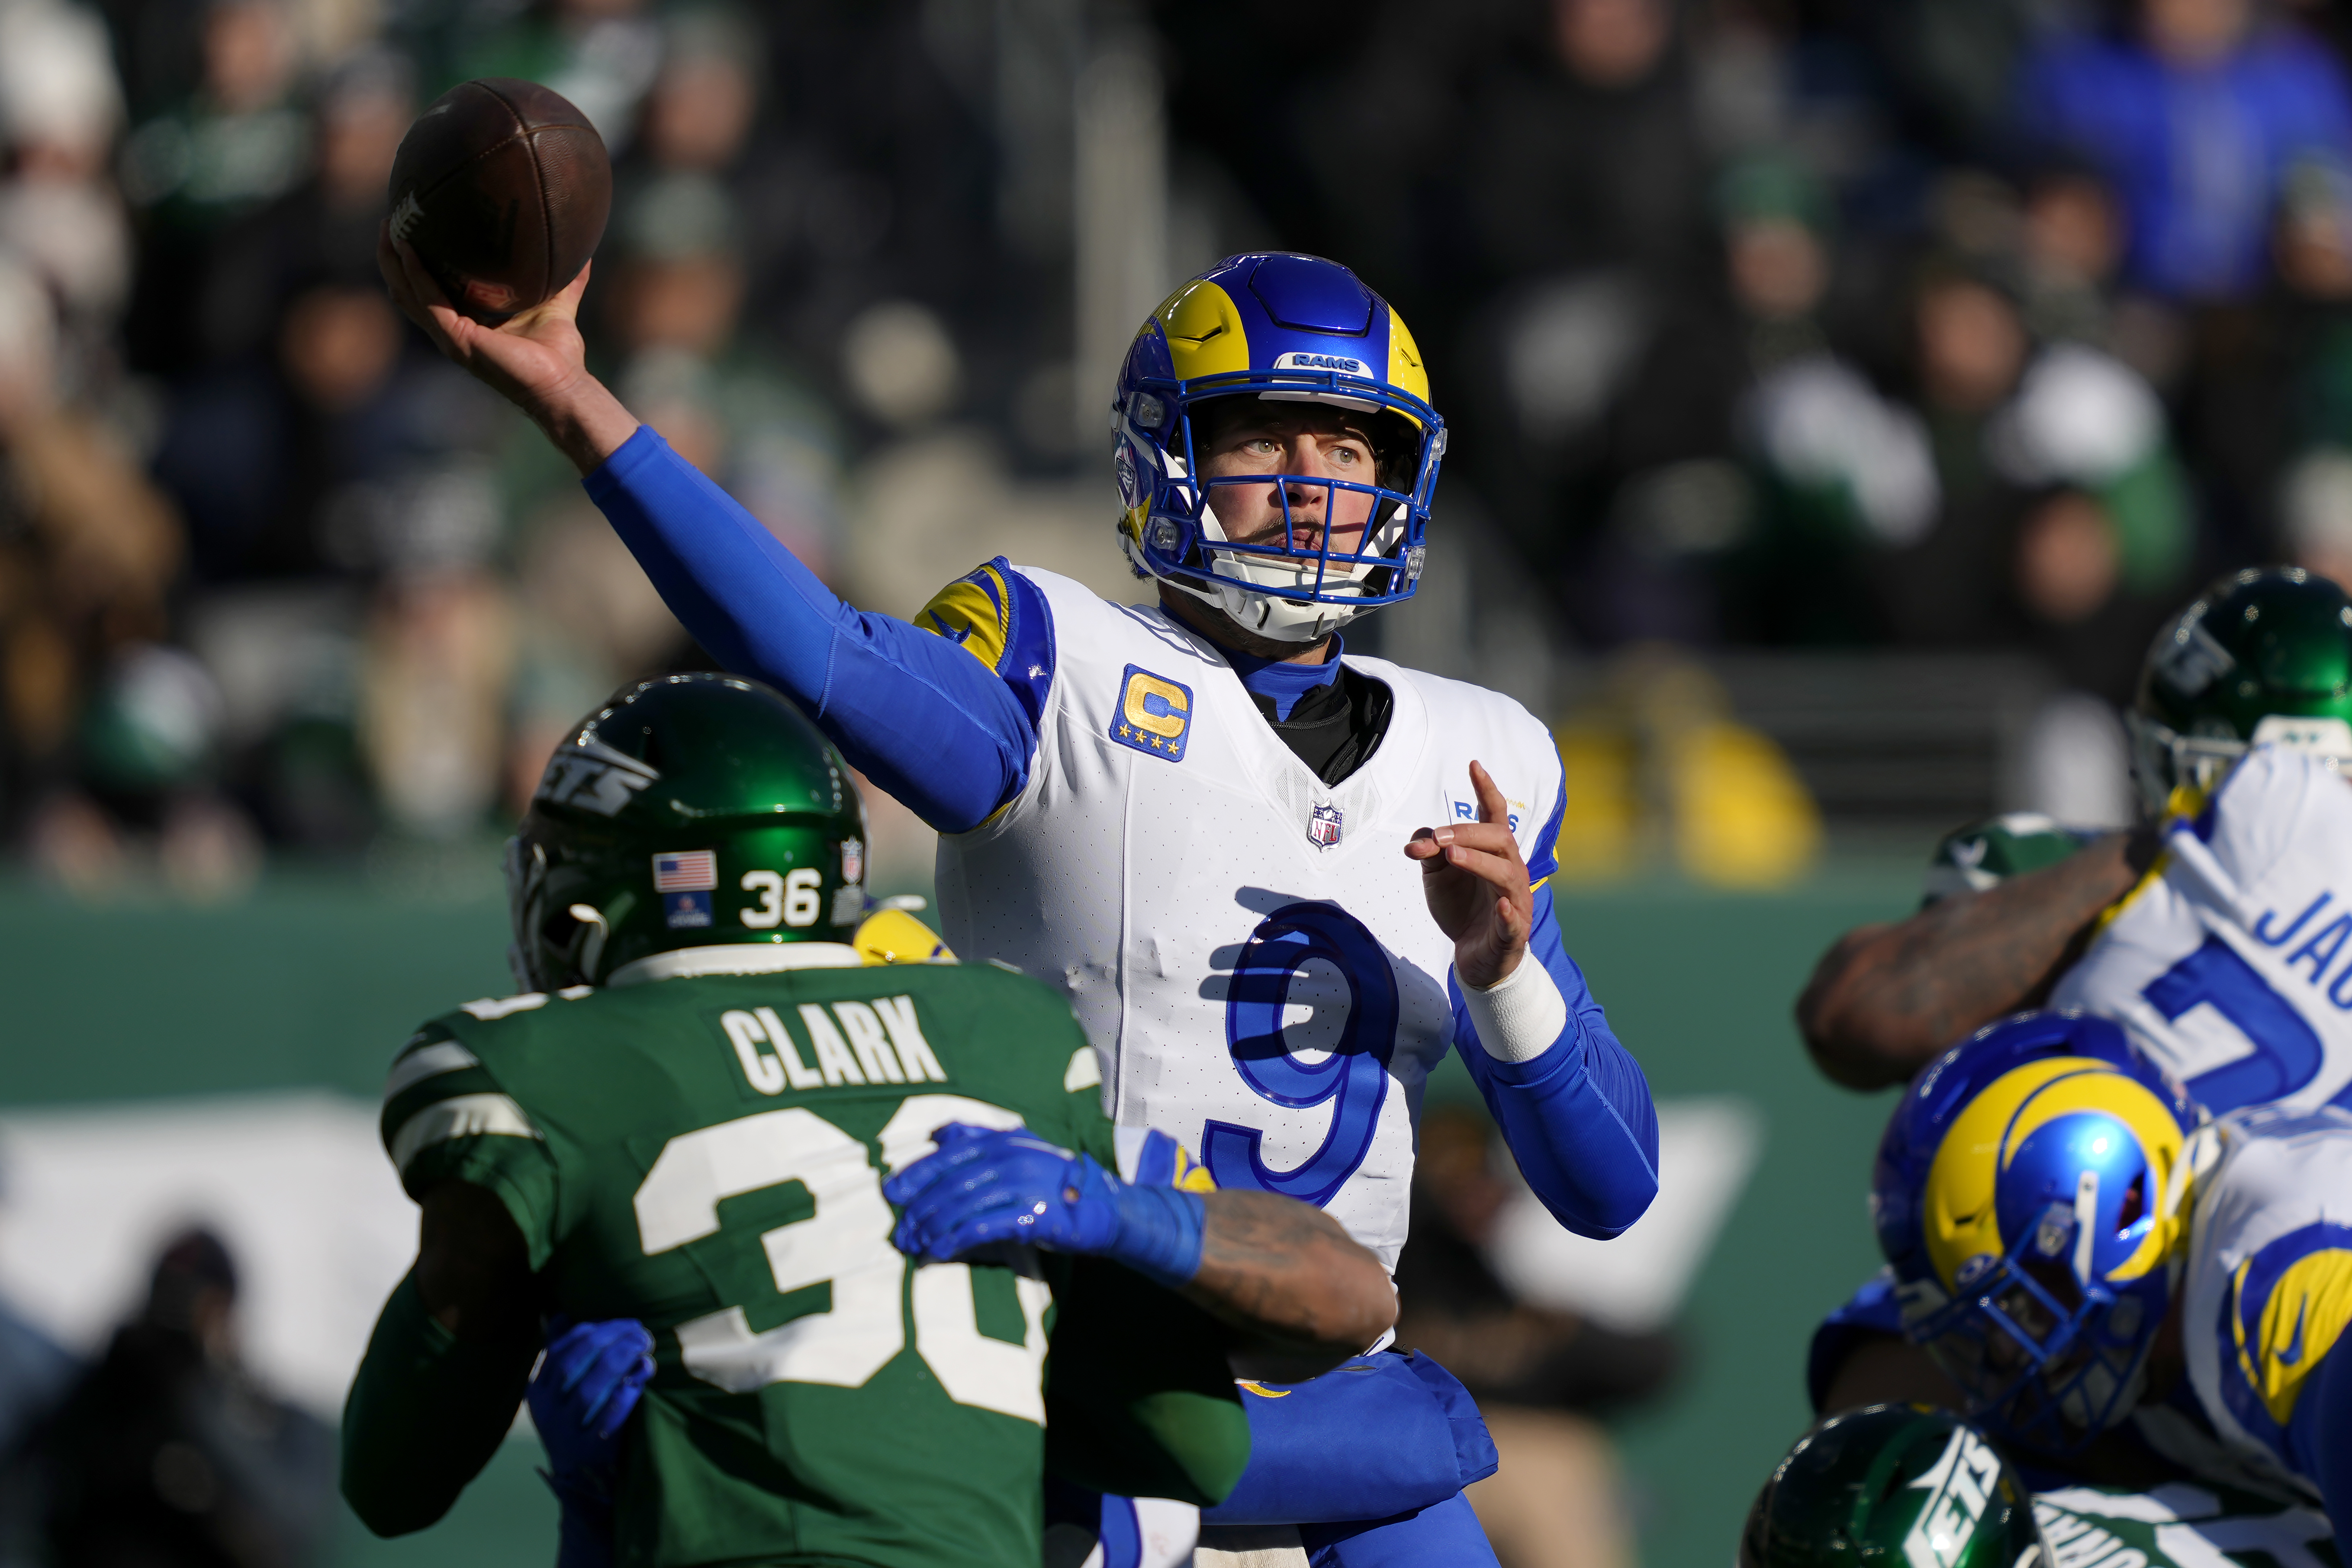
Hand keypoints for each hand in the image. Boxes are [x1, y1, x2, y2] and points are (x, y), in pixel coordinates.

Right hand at [375, 223, 634, 473]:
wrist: (564, 385)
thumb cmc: (560, 355)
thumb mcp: (558, 304)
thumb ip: (567, 279)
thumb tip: (583, 251)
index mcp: (466, 323)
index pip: (428, 290)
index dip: (414, 262)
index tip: (411, 226)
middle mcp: (452, 331)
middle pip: (407, 289)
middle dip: (392, 256)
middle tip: (389, 221)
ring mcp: (451, 338)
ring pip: (407, 294)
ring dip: (393, 262)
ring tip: (388, 229)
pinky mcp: (457, 341)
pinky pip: (428, 302)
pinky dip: (416, 275)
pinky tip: (409, 250)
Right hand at [528, 1316, 653, 1477]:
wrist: (581, 1479)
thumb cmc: (576, 1422)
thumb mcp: (560, 1392)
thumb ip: (561, 1355)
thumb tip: (560, 1315)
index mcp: (538, 1393)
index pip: (558, 1351)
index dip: (591, 1330)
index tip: (621, 1322)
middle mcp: (548, 1412)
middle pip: (572, 1367)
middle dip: (608, 1340)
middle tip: (639, 1329)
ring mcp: (567, 1433)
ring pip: (589, 1391)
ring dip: (619, 1362)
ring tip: (645, 1345)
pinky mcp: (591, 1450)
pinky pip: (608, 1418)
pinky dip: (626, 1393)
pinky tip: (643, 1373)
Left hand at [884, 1123, 1205, 1288]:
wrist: (1103, 1209)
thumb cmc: (1055, 1183)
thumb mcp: (1019, 1152)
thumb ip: (979, 1140)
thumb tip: (937, 1132)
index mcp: (1004, 1141)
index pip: (949, 1155)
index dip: (916, 1173)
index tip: (891, 1193)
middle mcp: (1010, 1158)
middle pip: (950, 1184)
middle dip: (919, 1210)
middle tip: (898, 1233)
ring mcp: (1022, 1185)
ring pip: (961, 1207)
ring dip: (931, 1229)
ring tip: (913, 1247)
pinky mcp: (1031, 1215)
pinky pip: (981, 1228)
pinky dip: (954, 1241)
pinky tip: (937, 1254)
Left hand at [1405, 760, 1531, 989]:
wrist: (1474, 958)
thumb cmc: (1463, 908)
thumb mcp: (1438, 875)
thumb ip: (1429, 851)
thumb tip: (1418, 838)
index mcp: (1494, 852)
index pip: (1494, 815)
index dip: (1486, 790)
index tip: (1473, 764)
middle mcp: (1510, 870)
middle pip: (1499, 839)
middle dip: (1468, 833)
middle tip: (1439, 837)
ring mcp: (1515, 901)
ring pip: (1506, 873)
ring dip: (1479, 862)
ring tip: (1453, 855)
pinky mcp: (1513, 932)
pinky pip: (1514, 920)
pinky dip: (1508, 912)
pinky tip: (1500, 904)